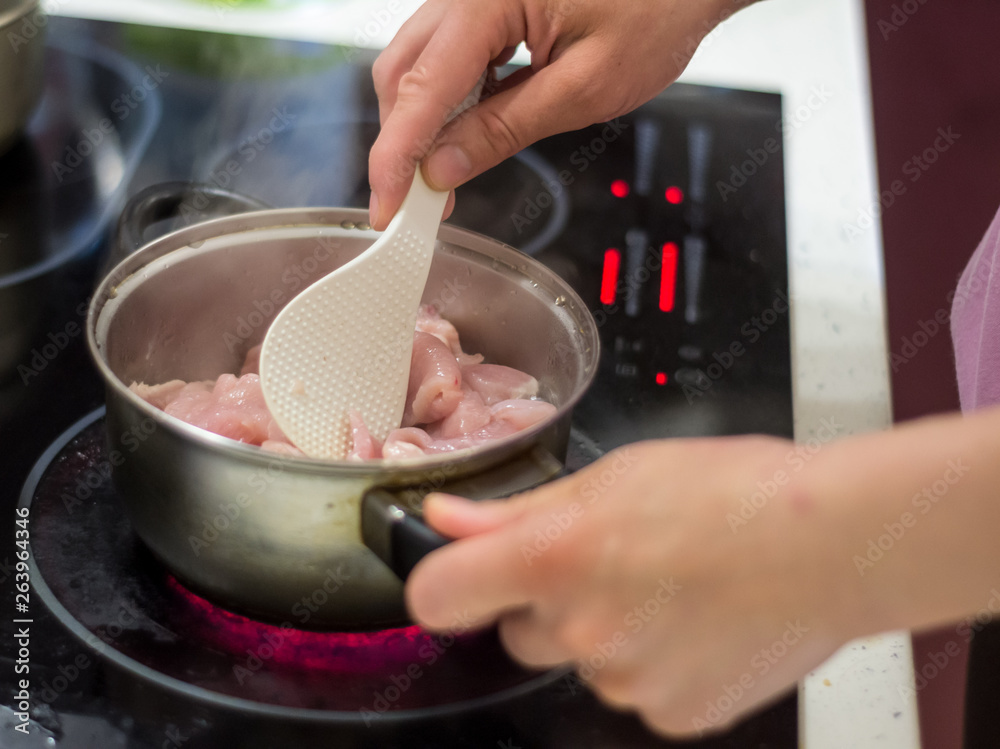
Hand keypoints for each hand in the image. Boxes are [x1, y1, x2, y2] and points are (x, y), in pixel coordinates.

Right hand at [368, 0, 745, 228]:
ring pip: (418, 65)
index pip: (421, 89)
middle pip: (402, 72)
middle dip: (402, 141)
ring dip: (425, 124)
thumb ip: (505, 129)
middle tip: (419, 201)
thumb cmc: (655, 13)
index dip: (396, 156)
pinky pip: (447, 56)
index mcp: (488, 0)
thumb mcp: (584, 88)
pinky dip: (450, 101)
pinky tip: (470, 132)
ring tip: (448, 175)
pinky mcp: (487, 6)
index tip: (386, 207)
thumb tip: (444, 169)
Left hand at [406, 437, 860, 736]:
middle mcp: (580, 629)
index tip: (460, 574)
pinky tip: (695, 620)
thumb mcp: (614, 476)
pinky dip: (654, 661)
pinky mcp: (670, 715)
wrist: (833, 545)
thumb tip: (449, 518)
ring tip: (670, 585)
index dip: (442, 582)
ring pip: (582, 659)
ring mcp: (624, 680)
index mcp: (554, 557)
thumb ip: (517, 511)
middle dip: (550, 601)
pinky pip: (634, 689)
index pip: (437, 594)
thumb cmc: (735, 492)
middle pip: (521, 631)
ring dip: (607, 630)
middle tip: (613, 562)